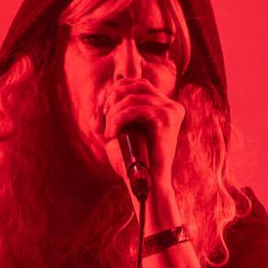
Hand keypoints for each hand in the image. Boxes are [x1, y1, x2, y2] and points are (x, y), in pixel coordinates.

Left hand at [103, 80, 184, 197]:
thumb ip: (109, 117)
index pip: (136, 84)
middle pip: (133, 86)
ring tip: (108, 132)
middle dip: (112, 100)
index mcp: (164, 106)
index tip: (103, 111)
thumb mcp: (118, 134)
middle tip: (103, 119)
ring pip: (131, 98)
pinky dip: (117, 120)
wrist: (146, 184)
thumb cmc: (133, 162)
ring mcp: (171, 110)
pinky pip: (134, 109)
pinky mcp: (166, 119)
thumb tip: (97, 108)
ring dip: (113, 115)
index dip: (115, 91)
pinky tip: (111, 134)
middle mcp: (170, 105)